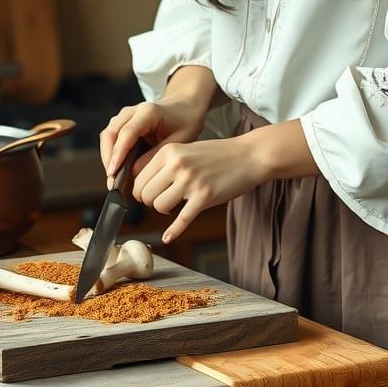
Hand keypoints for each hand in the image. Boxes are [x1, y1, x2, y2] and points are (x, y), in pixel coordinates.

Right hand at [99, 98, 209, 184]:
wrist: (185, 106)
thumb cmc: (185, 122)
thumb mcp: (178, 140)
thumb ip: (156, 156)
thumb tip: (134, 172)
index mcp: (148, 112)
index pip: (127, 133)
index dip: (118, 154)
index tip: (113, 173)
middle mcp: (132, 111)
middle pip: (110, 134)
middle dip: (109, 159)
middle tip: (112, 183)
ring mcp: (125, 116)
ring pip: (107, 136)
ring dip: (108, 158)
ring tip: (114, 180)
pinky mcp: (123, 123)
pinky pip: (112, 139)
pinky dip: (112, 155)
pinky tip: (118, 171)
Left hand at [131, 137, 265, 243]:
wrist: (249, 155)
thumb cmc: (218, 154)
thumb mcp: (186, 150)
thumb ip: (165, 164)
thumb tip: (143, 186)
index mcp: (169, 151)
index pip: (138, 177)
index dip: (141, 190)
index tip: (148, 194)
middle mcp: (177, 164)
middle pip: (145, 194)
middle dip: (151, 202)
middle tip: (163, 201)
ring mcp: (191, 181)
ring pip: (158, 206)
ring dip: (164, 211)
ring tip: (176, 205)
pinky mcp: (204, 197)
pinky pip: (181, 219)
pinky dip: (173, 231)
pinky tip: (168, 237)